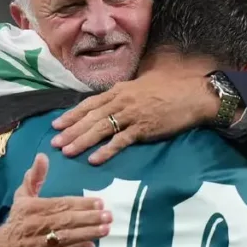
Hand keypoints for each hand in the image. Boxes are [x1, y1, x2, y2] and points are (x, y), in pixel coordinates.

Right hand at [0, 154, 111, 246]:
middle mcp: (38, 224)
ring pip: (67, 237)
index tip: (100, 202)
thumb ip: (34, 177)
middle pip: (67, 220)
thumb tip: (42, 156)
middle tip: (109, 216)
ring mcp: (40, 243)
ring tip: (106, 229)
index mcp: (34, 207)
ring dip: (87, 233)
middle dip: (89, 218)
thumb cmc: (18, 221)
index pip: (61, 204)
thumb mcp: (22, 197)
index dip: (81, 203)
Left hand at [50, 72, 219, 164]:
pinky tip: (94, 160)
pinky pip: (120, 141)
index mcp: (118, 91)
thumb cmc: (168, 89)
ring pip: (101, 129)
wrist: (191, 94)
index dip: (71, 115)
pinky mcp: (143, 129)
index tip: (56, 125)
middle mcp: (121, 102)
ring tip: (67, 152)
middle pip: (90, 118)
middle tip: (54, 143)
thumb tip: (109, 103)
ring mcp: (132, 115)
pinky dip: (106, 151)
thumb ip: (123, 95)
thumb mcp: (140, 86)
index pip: (89, 104)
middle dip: (71, 131)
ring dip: (82, 141)